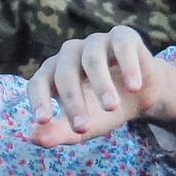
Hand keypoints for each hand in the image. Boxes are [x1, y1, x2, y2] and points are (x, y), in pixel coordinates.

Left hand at [26, 25, 175, 147]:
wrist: (143, 97)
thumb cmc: (104, 111)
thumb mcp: (83, 126)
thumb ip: (58, 132)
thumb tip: (33, 138)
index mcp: (53, 73)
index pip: (38, 82)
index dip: (38, 100)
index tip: (43, 121)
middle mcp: (70, 53)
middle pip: (65, 73)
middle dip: (73, 101)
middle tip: (83, 129)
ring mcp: (96, 42)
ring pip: (92, 59)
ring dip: (101, 84)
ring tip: (111, 107)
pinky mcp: (123, 37)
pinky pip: (122, 47)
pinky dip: (128, 67)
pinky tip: (134, 87)